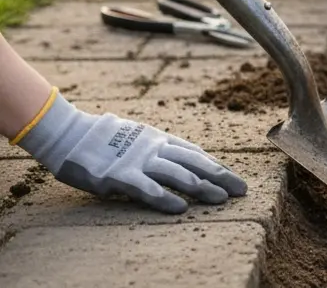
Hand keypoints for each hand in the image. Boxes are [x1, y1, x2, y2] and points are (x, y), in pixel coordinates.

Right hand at [14, 90, 246, 213]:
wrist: (70, 132)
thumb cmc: (104, 138)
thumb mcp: (138, 137)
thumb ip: (159, 149)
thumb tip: (180, 160)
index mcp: (160, 139)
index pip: (196, 153)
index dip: (217, 166)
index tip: (235, 177)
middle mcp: (155, 147)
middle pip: (196, 162)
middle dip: (220, 177)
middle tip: (242, 190)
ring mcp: (139, 161)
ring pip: (178, 174)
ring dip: (202, 187)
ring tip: (222, 199)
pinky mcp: (120, 175)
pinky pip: (147, 189)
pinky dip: (166, 198)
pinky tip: (182, 207)